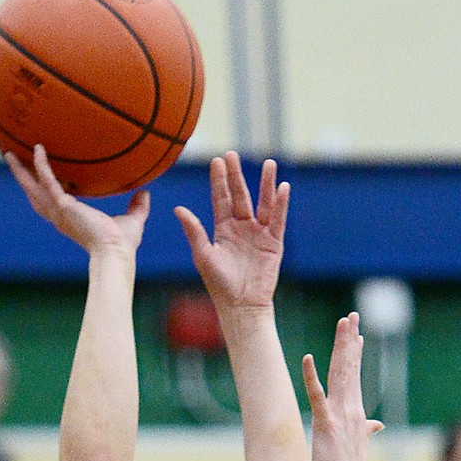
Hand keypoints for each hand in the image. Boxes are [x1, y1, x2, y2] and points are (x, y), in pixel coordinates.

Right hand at [6, 145, 148, 257]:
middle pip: (34, 195)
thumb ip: (137, 206)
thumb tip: (145, 193)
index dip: (43, 190)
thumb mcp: (132, 220)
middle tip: (11, 160)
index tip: (37, 177)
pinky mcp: (63, 206)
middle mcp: (60, 217)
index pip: (52, 203)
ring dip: (21, 172)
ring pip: (33, 188)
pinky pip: (48, 181)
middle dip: (22, 178)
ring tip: (9, 153)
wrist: (117, 253)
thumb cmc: (122, 245)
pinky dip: (42, 166)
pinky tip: (38, 150)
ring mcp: (59, 212)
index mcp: (71, 221)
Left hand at [175, 154, 288, 309]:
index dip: (219, 181)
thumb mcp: (204, 255)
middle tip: (233, 154)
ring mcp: (258, 234)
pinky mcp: (273, 244)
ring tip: (268, 163)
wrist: (241, 306)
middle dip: (237, 175)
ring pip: (263, 203)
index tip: (217, 160)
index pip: (221, 199)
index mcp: (222, 230)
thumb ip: (194, 231)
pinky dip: (281, 204)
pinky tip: (283, 188)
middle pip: (240, 196)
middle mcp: (241, 228)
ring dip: (265, 184)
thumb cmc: (219, 285)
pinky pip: (278, 220)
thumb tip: (178, 208)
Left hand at [302, 314, 383, 460]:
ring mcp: (339, 417)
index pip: (355, 377)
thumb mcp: (358, 448)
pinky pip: (317, 397)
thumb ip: (366, 432)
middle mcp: (351, 410)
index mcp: (356, 414)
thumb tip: (376, 425)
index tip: (357, 334)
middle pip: (350, 369)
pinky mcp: (325, 426)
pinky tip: (308, 358)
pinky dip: (312, 378)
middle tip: (351, 316)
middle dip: (350, 341)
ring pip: (340, 375)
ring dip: (341, 348)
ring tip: (343, 324)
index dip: (355, 354)